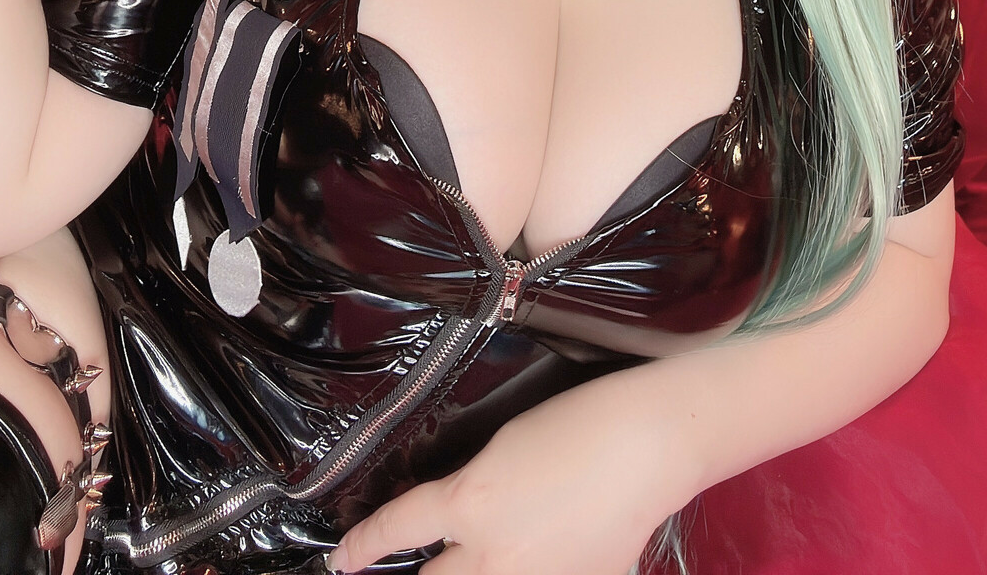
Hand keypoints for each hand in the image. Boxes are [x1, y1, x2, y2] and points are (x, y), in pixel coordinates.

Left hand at [326, 372, 684, 574]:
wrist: (646, 445)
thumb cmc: (575, 425)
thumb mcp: (501, 449)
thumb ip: (467, 493)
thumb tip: (450, 520)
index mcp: (469, 504)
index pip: (396, 531)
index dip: (360, 548)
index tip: (341, 561)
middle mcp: (492, 556)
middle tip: (419, 561)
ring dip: (471, 573)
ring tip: (493, 544)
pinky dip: (527, 570)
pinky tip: (544, 547)